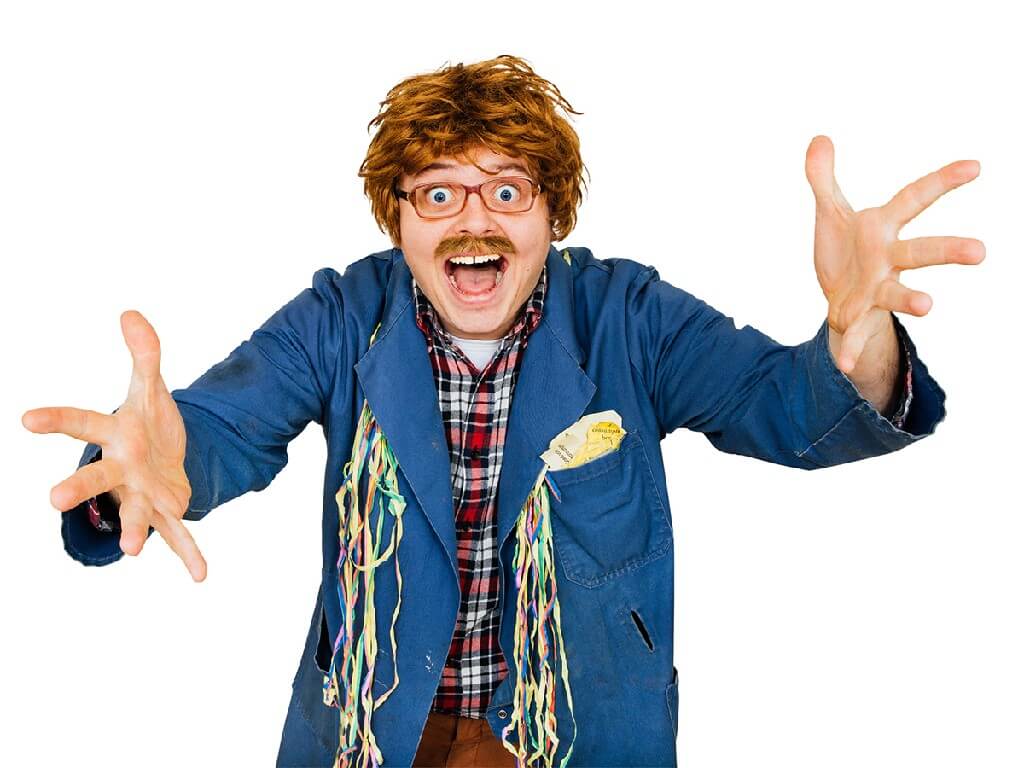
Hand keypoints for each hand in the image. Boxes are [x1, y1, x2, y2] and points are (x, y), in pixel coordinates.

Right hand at [23, 310, 206, 581]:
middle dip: (78, 488)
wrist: (165, 459)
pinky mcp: (167, 511)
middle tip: (54, 499)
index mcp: (114, 435)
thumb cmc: (148, 423)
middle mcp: (121, 469)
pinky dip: (189, 555)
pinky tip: (202, 575)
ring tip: (131, 548)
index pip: (81, 423)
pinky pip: (179, 536)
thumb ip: (145, 354)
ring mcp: (142, 494)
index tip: (26, 418)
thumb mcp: (150, 387)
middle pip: (96, 478)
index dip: (55, 419)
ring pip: (134, 513)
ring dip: (133, 530)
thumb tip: (131, 313)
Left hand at [804, 135, 984, 373]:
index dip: (943, 182)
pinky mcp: (857, 316)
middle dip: (949, 250)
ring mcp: (876, 290)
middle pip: (922, 251)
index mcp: (881, 228)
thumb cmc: (845, 250)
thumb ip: (823, 178)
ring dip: (912, 301)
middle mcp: (887, 259)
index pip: (915, 199)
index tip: (976, 166)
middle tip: (981, 251)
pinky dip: (852, 350)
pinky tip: (845, 367)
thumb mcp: (830, 212)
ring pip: (898, 294)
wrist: (839, 297)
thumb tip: (818, 138)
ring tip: (928, 307)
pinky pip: (856, 335)